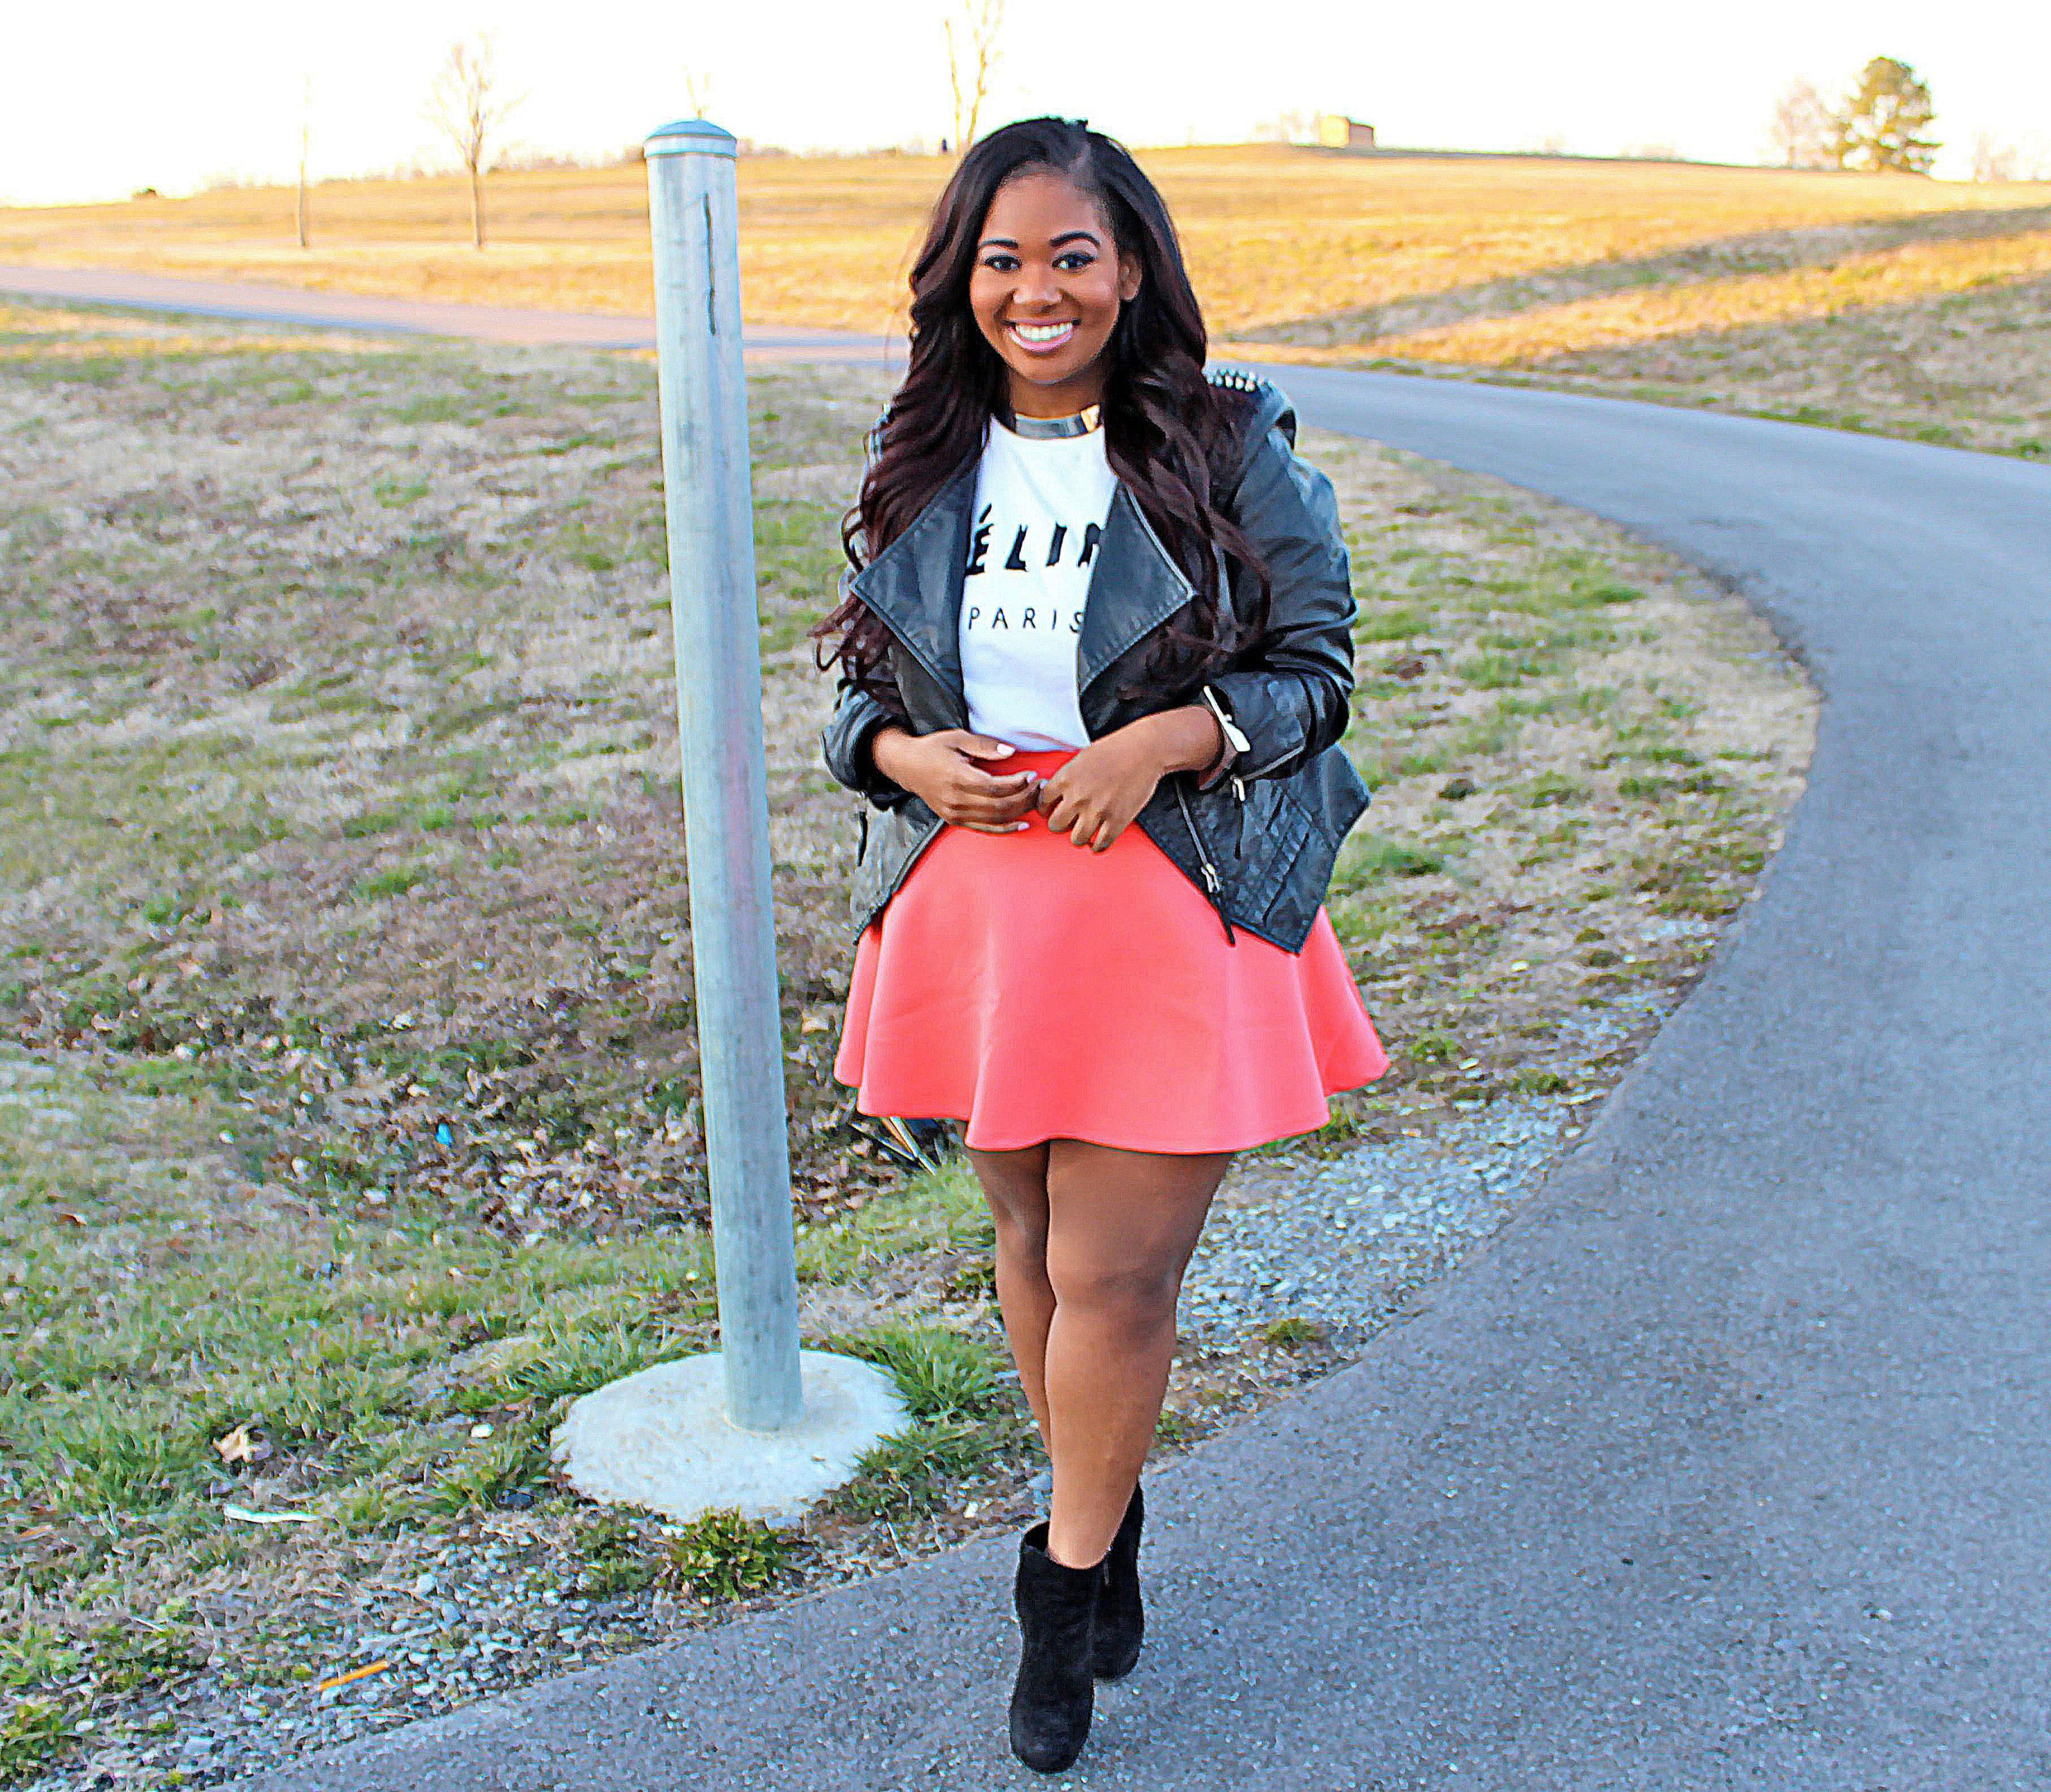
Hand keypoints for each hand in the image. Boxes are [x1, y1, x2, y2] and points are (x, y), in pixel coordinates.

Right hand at [869, 727, 1040, 833]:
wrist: (907, 766)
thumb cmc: (934, 748)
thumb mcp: (957, 738)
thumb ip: (985, 745)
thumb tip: (1011, 752)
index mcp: (956, 777)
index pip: (995, 787)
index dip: (1018, 783)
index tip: (1032, 774)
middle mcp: (955, 799)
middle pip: (999, 806)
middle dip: (1024, 797)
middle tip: (1040, 787)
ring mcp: (954, 813)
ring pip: (995, 819)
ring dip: (1020, 811)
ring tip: (1036, 800)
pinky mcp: (954, 820)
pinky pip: (985, 829)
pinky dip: (1005, 829)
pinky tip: (1022, 824)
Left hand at [1035, 706, 1226, 851]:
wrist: (1145, 750)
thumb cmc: (1115, 749)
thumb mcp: (1081, 758)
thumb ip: (1067, 778)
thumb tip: (1057, 793)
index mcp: (1066, 779)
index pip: (1043, 803)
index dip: (1049, 807)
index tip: (1057, 808)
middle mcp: (1077, 797)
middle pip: (1055, 825)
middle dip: (1062, 824)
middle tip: (1072, 821)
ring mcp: (1097, 811)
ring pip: (1076, 839)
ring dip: (1081, 836)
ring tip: (1088, 830)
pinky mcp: (1116, 821)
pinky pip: (1100, 845)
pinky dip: (1099, 845)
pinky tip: (1101, 838)